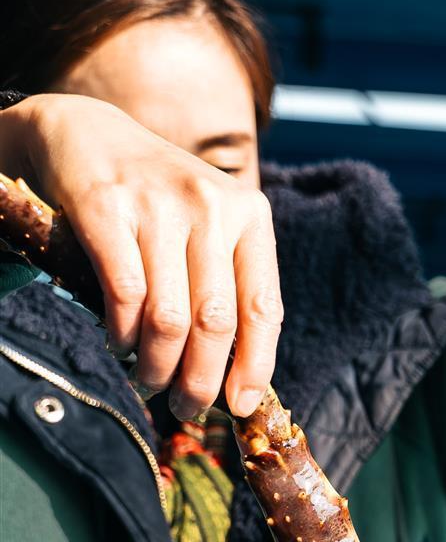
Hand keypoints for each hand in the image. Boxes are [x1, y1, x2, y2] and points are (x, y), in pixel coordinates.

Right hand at [0, 93, 280, 416]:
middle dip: (200, 382)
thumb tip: (240, 378)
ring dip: (157, 367)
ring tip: (150, 380)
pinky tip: (120, 344)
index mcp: (249, 215)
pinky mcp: (107, 208)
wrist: (86, 133)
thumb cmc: (158, 203)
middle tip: (185, 408)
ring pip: (169, 320)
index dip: (254, 367)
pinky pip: (125, 297)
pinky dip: (122, 336)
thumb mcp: (209, 228)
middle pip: (215, 324)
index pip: (263, 308)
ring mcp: (158, 205)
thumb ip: (229, 286)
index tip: (239, 406)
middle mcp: (210, 206)